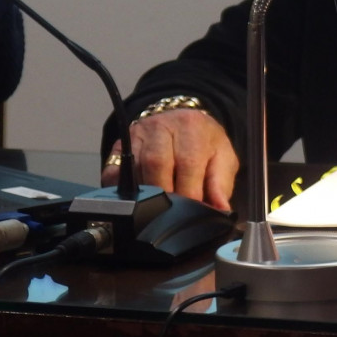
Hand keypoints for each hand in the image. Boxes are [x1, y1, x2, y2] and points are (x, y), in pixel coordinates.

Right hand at [100, 109, 238, 211]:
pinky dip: (122, 191)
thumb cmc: (203, 143)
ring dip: (146, 195)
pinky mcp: (119, 146)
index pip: (188, 162)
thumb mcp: (222, 157)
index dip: (190, 192)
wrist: (182, 122)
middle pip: (157, 164)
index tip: (193, 211)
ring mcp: (137, 135)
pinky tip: (135, 201)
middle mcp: (162, 126)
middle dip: (166, 194)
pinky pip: (114, 172)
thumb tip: (220, 209)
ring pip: (135, 169)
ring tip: (158, 209)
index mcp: (192, 127)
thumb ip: (221, 183)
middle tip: (174, 214)